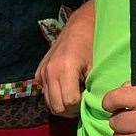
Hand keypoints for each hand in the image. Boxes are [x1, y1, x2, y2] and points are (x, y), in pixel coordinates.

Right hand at [35, 0, 95, 117]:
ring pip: (49, 103)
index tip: (89, 99)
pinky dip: (55, 95)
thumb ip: (93, 87)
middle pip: (56, 107)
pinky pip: (45, 93)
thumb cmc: (93, 44)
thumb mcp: (97, 66)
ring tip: (75, 95)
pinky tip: (66, 87)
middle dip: (70, 109)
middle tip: (82, 102)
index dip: (81, 105)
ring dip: (62, 104)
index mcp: (65, 68)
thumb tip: (93, 106)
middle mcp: (49, 72)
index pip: (69, 102)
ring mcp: (42, 72)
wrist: (80, 26)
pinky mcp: (39, 73)